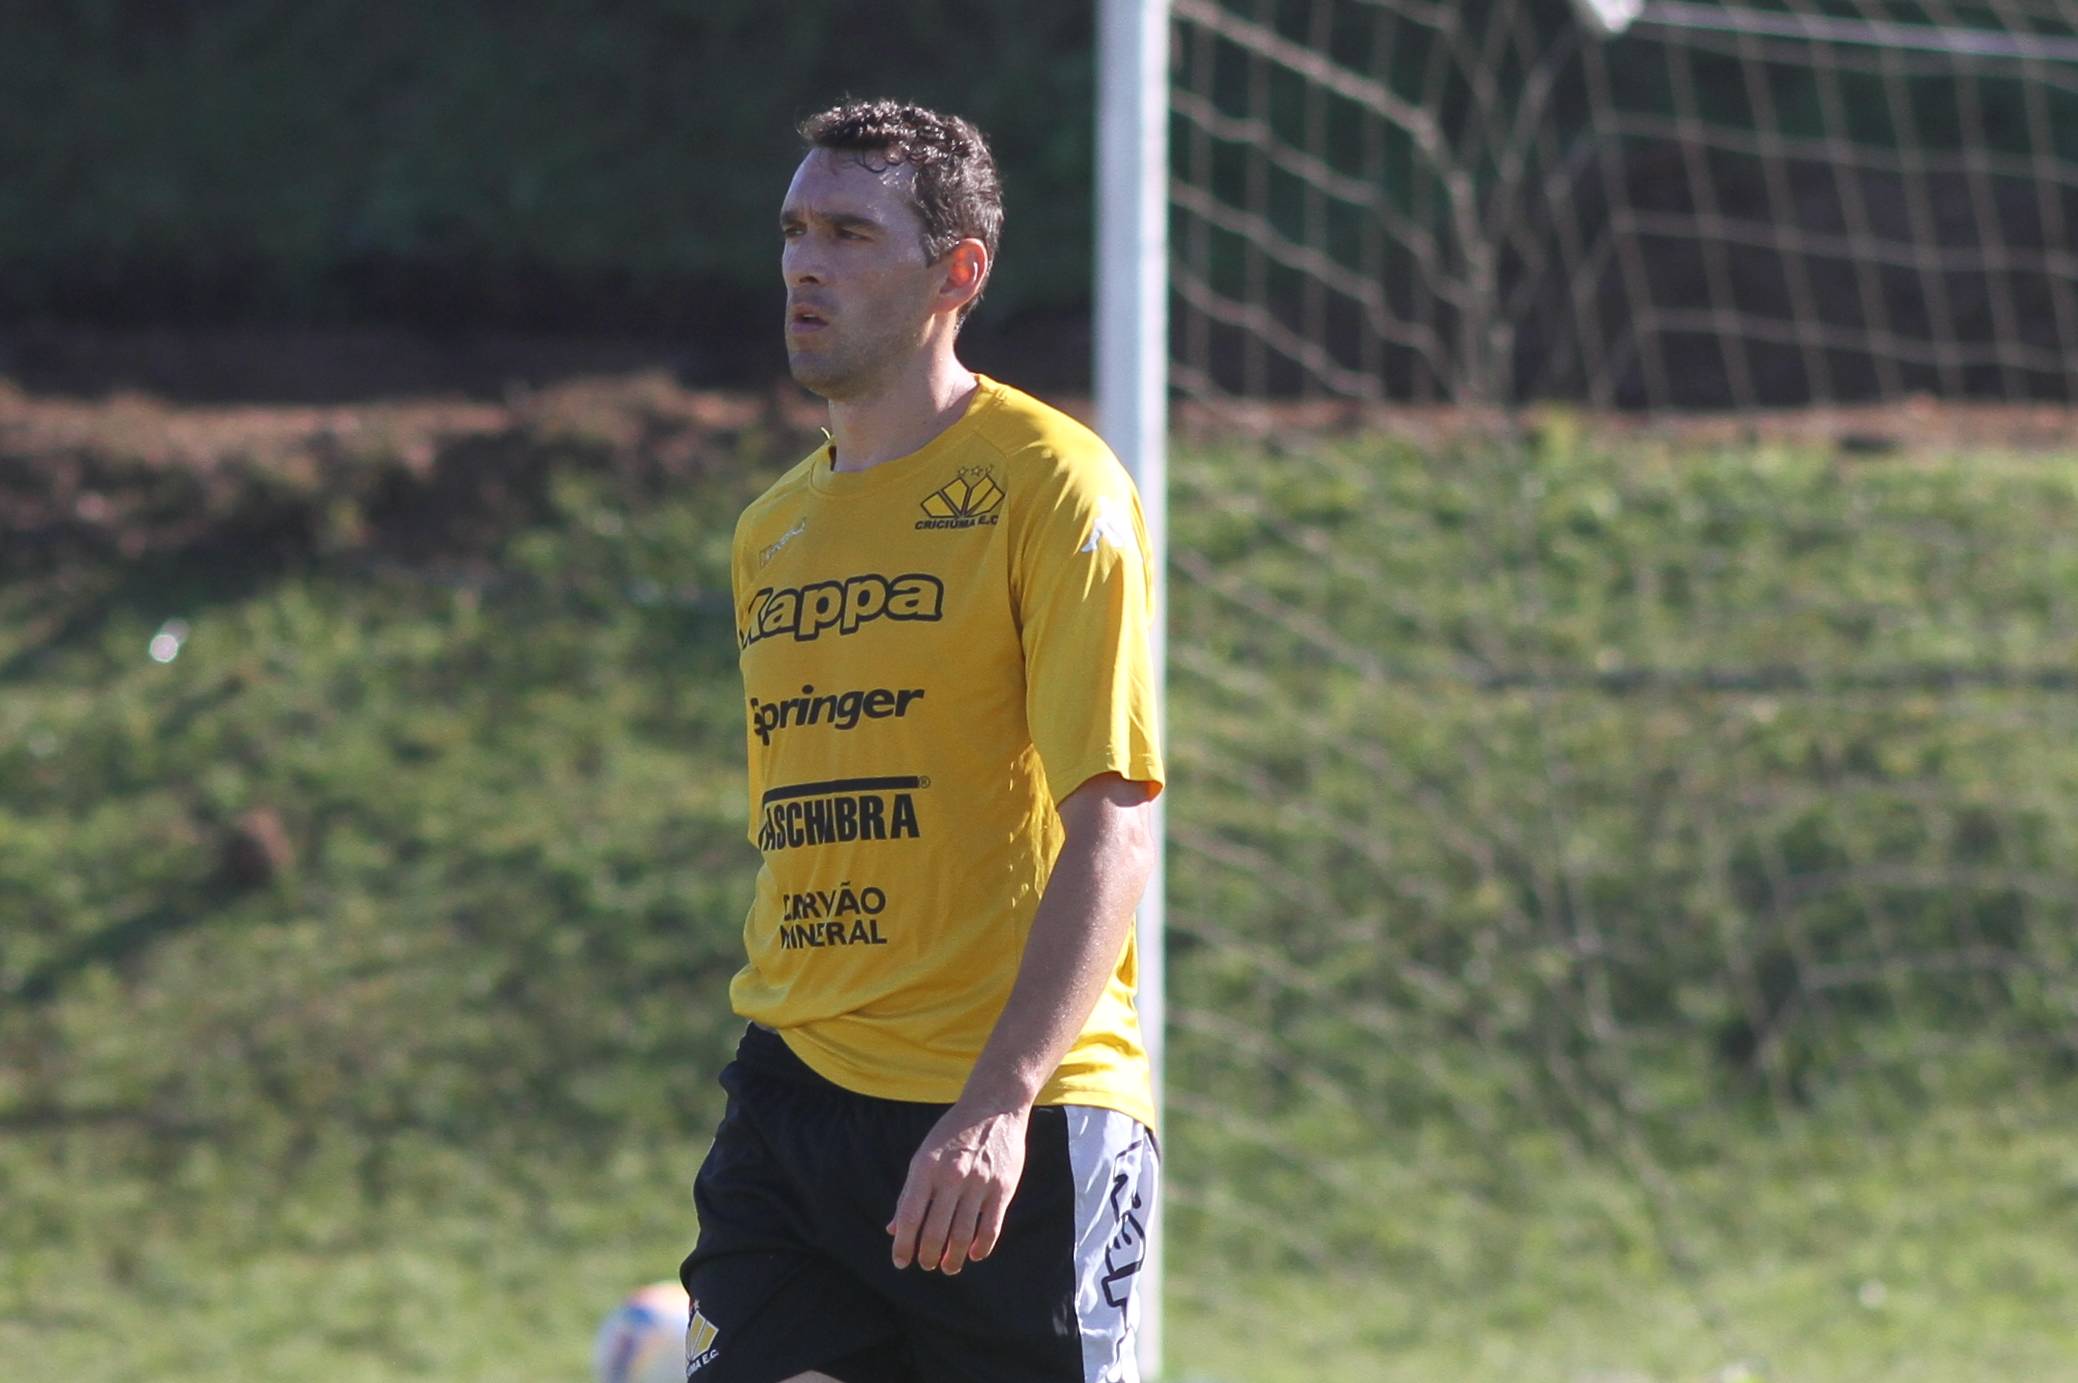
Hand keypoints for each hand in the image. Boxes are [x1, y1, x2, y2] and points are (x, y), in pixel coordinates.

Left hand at [886, 1100, 1028, 1275]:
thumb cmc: (952, 1134)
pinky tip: (974, 1254)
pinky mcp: (1003, 1188)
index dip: (903, 1244)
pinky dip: (981, 1247)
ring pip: (962, 1235)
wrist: (993, 1106)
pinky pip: (990, 1228)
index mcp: (926, 1167)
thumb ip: (908, 1193)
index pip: (910, 1215)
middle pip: (935, 1231)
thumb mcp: (924, 1156)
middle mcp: (951, 1175)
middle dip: (928, 1256)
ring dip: (953, 1259)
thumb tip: (893, 1229)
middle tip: (926, 1265)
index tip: (900, 1261)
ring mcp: (979, 1182)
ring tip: (948, 1267)